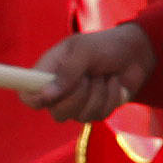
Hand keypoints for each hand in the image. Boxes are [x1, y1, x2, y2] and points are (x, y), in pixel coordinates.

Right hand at [31, 23, 157, 126]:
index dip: (34, 99)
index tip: (49, 95)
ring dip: (99, 92)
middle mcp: (58, 92)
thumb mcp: (85, 51)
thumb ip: (67, 72)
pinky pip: (100, 115)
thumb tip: (46, 95)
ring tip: (104, 75)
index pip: (27, 96)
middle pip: (57, 112)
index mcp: (48, 73)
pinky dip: (111, 97)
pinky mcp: (95, 111)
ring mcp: (77, 104)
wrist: (134, 53)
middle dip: (79, 95)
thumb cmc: (104, 46)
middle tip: (90, 75)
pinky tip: (113, 83)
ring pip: (81, 115)